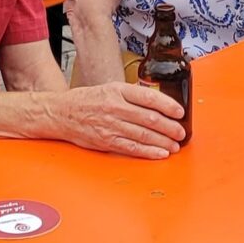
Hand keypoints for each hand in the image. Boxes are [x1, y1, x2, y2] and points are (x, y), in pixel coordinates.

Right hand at [49, 83, 184, 157]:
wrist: (61, 113)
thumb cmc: (86, 101)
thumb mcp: (110, 89)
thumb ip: (131, 96)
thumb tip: (157, 105)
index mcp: (118, 91)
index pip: (149, 97)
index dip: (168, 106)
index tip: (180, 112)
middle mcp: (115, 107)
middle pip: (150, 118)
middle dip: (170, 127)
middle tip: (181, 132)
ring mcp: (111, 125)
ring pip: (144, 134)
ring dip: (163, 141)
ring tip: (175, 145)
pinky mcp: (107, 141)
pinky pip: (132, 148)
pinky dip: (149, 152)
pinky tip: (160, 153)